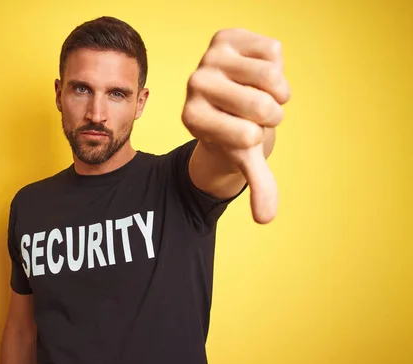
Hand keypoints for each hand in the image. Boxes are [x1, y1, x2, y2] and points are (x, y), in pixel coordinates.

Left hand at [181, 28, 290, 223]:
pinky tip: (256, 72)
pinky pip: (274, 51)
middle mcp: (194, 85)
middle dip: (272, 115)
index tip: (243, 134)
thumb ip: (257, 186)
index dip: (258, 137)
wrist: (233, 101)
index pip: (247, 135)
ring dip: (278, 91)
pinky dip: (277, 65)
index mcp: (192, 118)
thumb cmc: (236, 132)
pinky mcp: (226, 37)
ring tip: (259, 93)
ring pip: (271, 76)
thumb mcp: (245, 159)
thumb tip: (266, 219)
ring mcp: (208, 57)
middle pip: (264, 105)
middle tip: (254, 113)